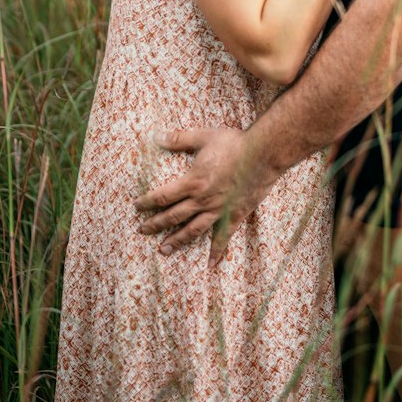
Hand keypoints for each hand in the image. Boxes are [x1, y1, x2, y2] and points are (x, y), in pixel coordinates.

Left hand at [134, 127, 263, 258]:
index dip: (147, 202)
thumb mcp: (204, 137)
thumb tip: (155, 136)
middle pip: (173, 216)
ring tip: (164, 250)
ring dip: (176, 241)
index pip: (163, 196)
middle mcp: (202, 200)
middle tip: (142, 231)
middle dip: (155, 225)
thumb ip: (179, 139)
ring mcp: (219, 210)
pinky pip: (223, 237)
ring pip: (192, 230)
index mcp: (193, 182)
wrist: (264, 154)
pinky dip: (216, 252)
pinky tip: (210, 264)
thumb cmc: (235, 144)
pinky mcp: (235, 216)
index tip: (137, 206)